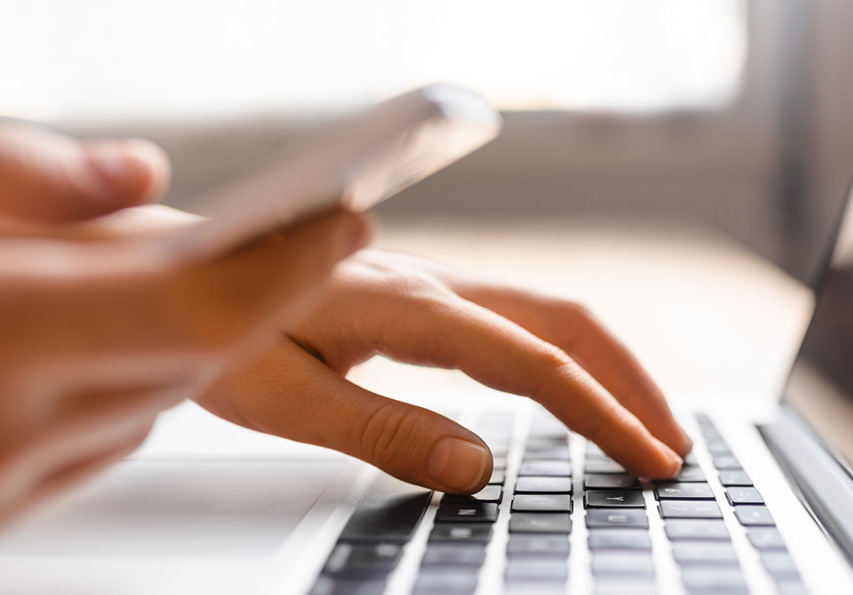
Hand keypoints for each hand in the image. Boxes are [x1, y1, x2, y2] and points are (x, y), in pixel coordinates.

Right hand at [0, 108, 367, 585]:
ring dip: (129, 354)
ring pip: (111, 426)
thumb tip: (135, 182)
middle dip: (210, 297)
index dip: (285, 260)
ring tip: (86, 280)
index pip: (191, 310)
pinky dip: (57, 408)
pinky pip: (40, 473)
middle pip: (166, 372)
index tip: (343, 210)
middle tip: (234, 227)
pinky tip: (3, 354)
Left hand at [196, 250, 692, 493]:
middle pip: (565, 319)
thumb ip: (384, 430)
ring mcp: (429, 284)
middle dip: (630, 382)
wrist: (180, 269)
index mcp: (407, 307)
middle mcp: (431, 284)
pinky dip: (566, 353)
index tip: (647, 458)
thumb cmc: (217, 330)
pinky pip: (515, 317)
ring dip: (606, 363)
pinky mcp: (420, 297)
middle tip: (672, 447)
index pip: (532, 361)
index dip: (600, 413)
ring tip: (644, 421)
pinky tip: (571, 388)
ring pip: (548, 311)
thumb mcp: (287, 399)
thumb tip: (478, 466)